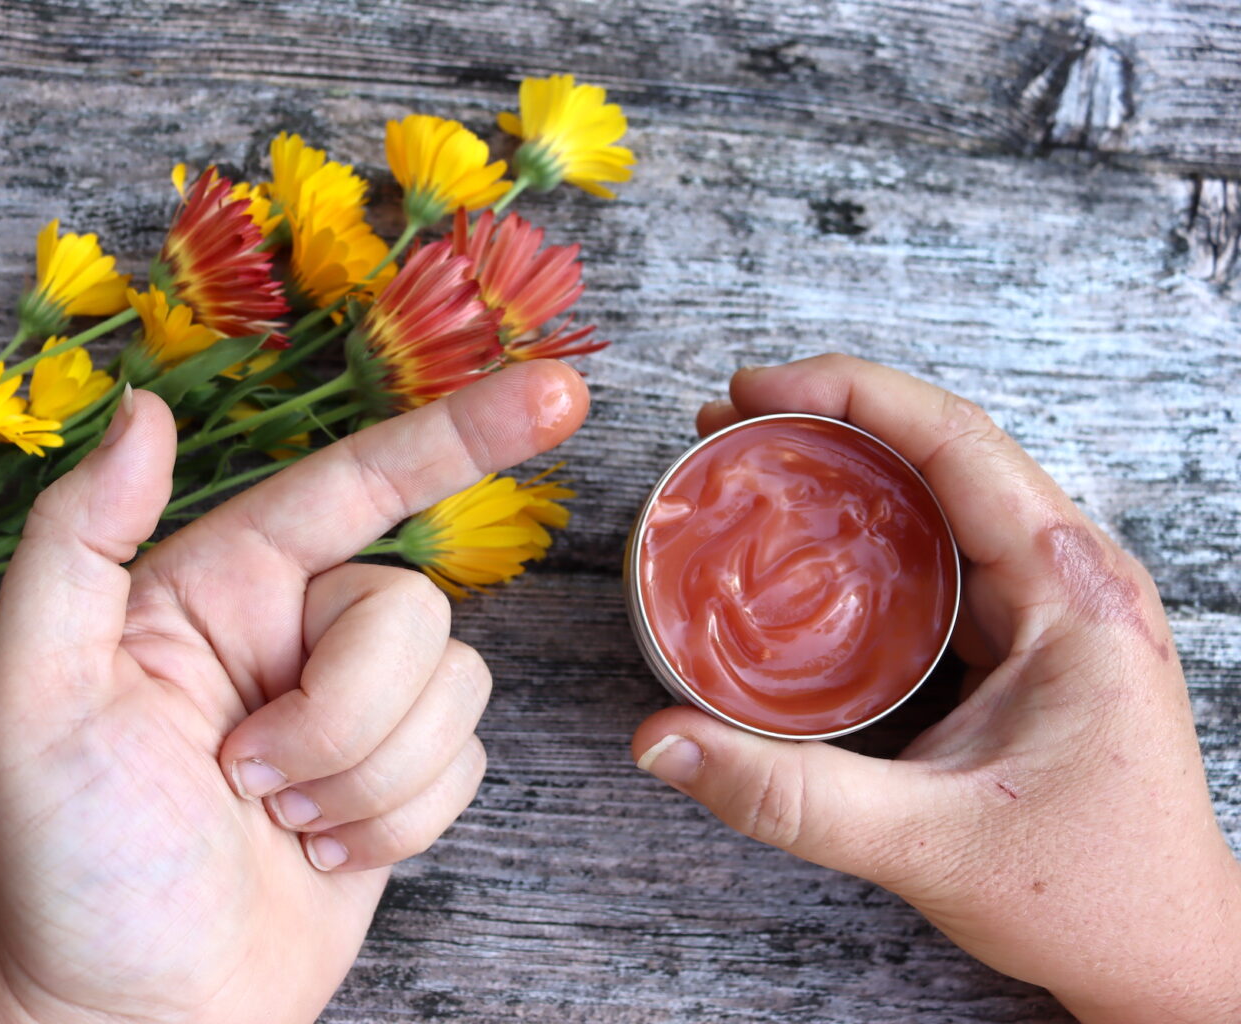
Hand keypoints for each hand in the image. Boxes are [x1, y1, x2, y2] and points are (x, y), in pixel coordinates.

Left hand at [0, 361, 588, 1023]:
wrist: (135, 1007)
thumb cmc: (70, 860)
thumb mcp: (33, 694)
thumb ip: (76, 540)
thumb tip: (146, 410)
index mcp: (220, 582)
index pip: (358, 481)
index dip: (460, 432)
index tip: (556, 393)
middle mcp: (297, 629)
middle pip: (415, 613)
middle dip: (344, 715)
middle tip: (245, 778)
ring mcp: (355, 705)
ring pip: (456, 690)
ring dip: (367, 780)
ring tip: (276, 820)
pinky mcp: (400, 776)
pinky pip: (469, 764)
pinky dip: (397, 822)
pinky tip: (319, 851)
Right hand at [632, 355, 1240, 1022]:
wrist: (1164, 950)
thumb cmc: (1089, 895)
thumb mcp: (928, 841)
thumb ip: (787, 796)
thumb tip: (661, 740)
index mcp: (1074, 594)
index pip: (957, 444)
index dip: (850, 394)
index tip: (752, 390)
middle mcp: (1073, 576)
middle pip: (944, 447)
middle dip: (830, 416)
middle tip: (725, 424)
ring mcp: (1055, 601)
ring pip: (942, 492)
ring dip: (847, 464)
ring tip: (751, 461)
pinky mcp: (1029, 633)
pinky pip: (941, 546)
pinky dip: (866, 524)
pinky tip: (805, 536)